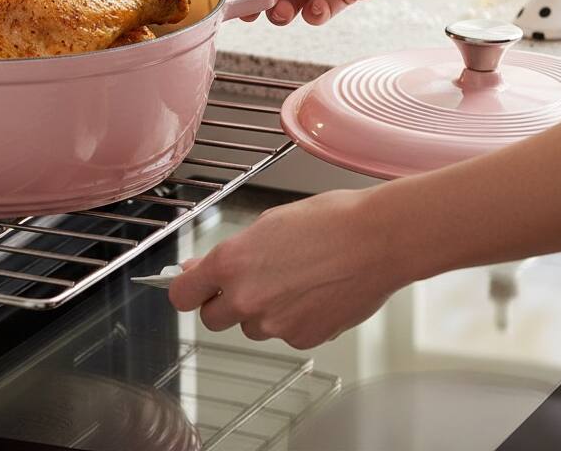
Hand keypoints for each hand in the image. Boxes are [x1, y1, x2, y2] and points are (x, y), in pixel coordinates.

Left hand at [167, 190, 406, 349]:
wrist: (378, 240)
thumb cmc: (330, 221)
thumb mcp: (269, 224)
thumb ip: (232, 253)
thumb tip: (204, 269)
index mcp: (231, 263)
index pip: (183, 295)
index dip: (187, 291)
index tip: (193, 287)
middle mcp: (246, 298)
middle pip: (213, 319)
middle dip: (225, 303)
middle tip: (251, 282)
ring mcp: (274, 324)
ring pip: (252, 327)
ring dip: (262, 312)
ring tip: (295, 282)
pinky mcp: (303, 339)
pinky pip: (286, 335)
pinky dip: (295, 320)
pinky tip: (316, 294)